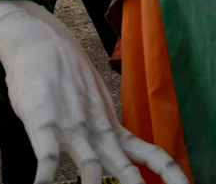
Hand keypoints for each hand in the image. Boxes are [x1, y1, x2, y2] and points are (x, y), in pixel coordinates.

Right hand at [0, 0, 187, 183]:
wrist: (45, 43)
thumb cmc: (69, 80)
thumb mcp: (96, 109)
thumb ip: (108, 137)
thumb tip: (121, 160)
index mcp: (114, 130)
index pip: (151, 154)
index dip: (171, 172)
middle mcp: (99, 132)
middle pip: (126, 168)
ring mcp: (73, 128)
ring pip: (91, 165)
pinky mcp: (44, 122)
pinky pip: (47, 154)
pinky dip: (46, 175)